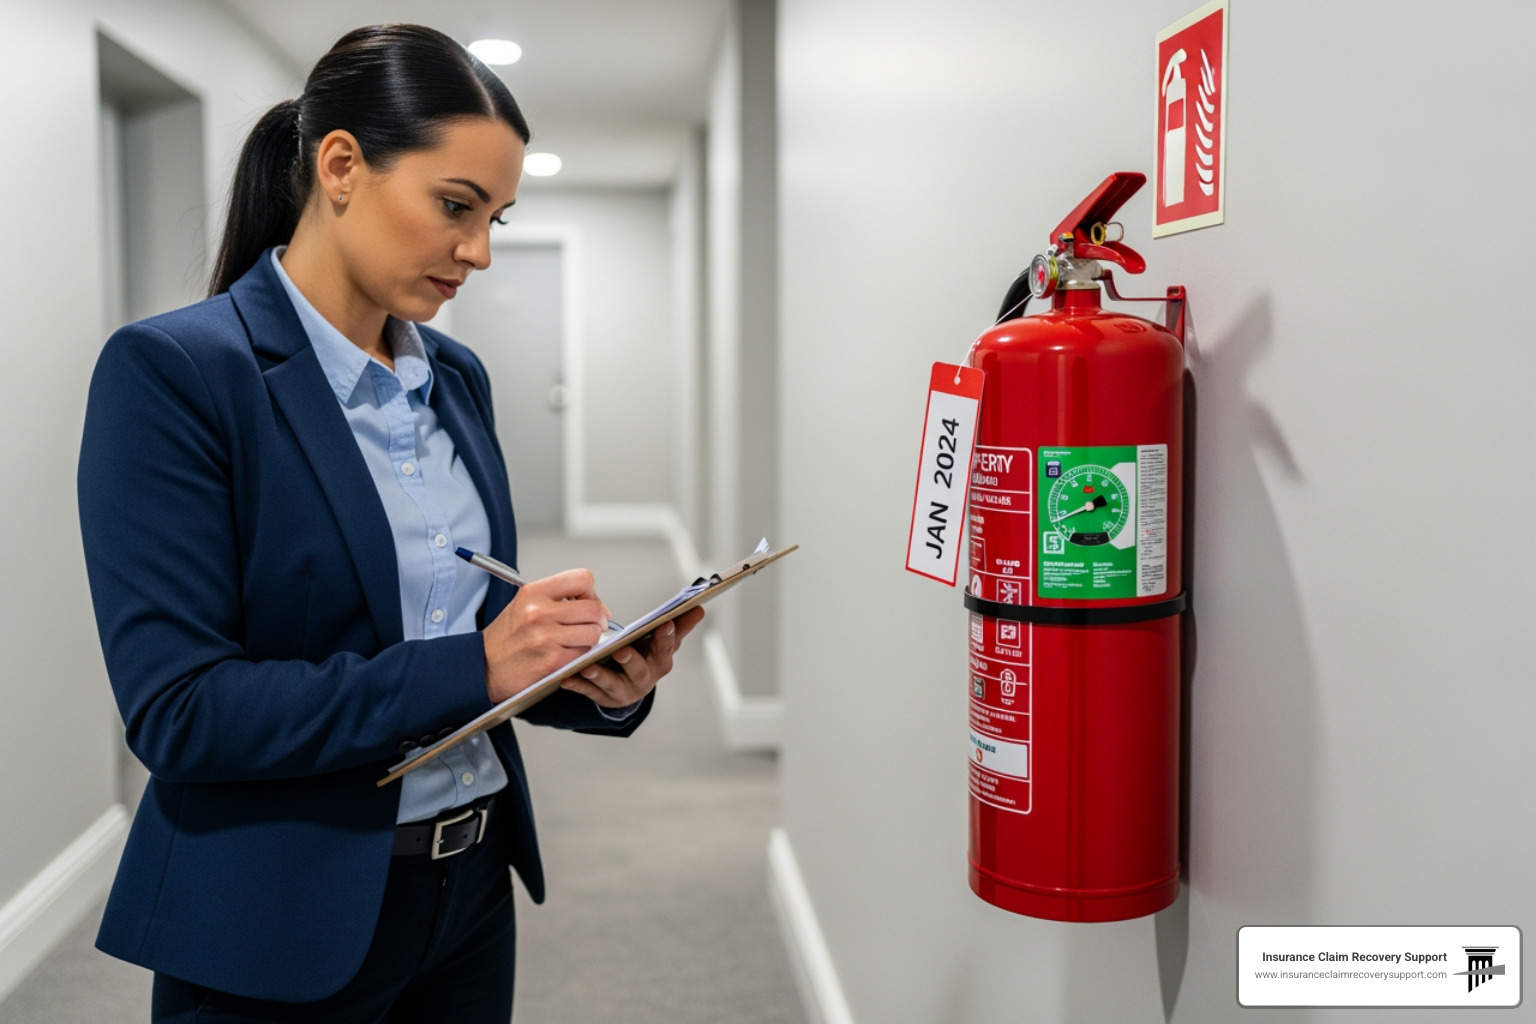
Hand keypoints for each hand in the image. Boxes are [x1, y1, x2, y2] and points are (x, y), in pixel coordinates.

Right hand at [483, 569, 611, 703]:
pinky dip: (582, 655)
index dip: (591, 592)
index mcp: (534, 592)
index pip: (582, 579)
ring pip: (593, 632)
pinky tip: (569, 653)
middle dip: (598, 618)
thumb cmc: (507, 637)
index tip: (588, 602)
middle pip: (593, 608)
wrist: (484, 666)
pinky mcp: (552, 661)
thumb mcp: (525, 604)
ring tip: (578, 640)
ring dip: (591, 638)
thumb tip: (596, 604)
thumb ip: (557, 598)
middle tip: (593, 624)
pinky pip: (584, 653)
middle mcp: (539, 612)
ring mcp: (546, 637)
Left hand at [560, 607, 705, 708]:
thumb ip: (679, 625)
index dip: (666, 637)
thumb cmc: (646, 656)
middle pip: (639, 670)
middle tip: (621, 650)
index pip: (666, 649)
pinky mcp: (603, 699)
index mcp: (660, 662)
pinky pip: (589, 693)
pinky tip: (567, 677)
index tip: (664, 623)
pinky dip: (578, 685)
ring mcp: (623, 691)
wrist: (628, 688)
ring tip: (587, 666)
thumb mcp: (662, 642)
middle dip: (631, 660)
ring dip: (600, 675)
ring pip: (612, 684)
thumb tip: (700, 607)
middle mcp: (644, 679)